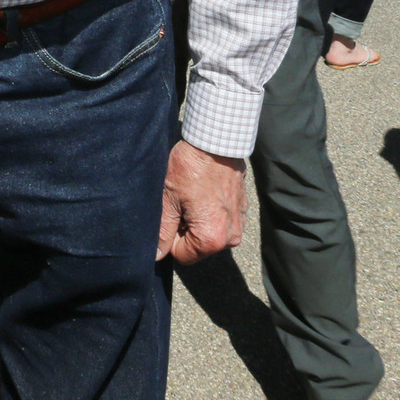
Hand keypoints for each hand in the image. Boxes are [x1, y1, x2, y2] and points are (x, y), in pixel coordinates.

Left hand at [157, 139, 246, 263]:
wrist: (215, 143)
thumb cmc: (189, 169)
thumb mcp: (168, 199)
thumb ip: (163, 231)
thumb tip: (157, 255)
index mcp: (211, 239)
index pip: (182, 255)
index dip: (169, 238)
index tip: (168, 215)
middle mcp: (230, 238)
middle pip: (197, 246)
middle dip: (184, 229)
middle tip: (179, 202)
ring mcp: (239, 225)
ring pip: (209, 234)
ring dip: (198, 221)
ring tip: (191, 196)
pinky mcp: (243, 212)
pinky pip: (222, 222)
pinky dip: (211, 212)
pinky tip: (204, 193)